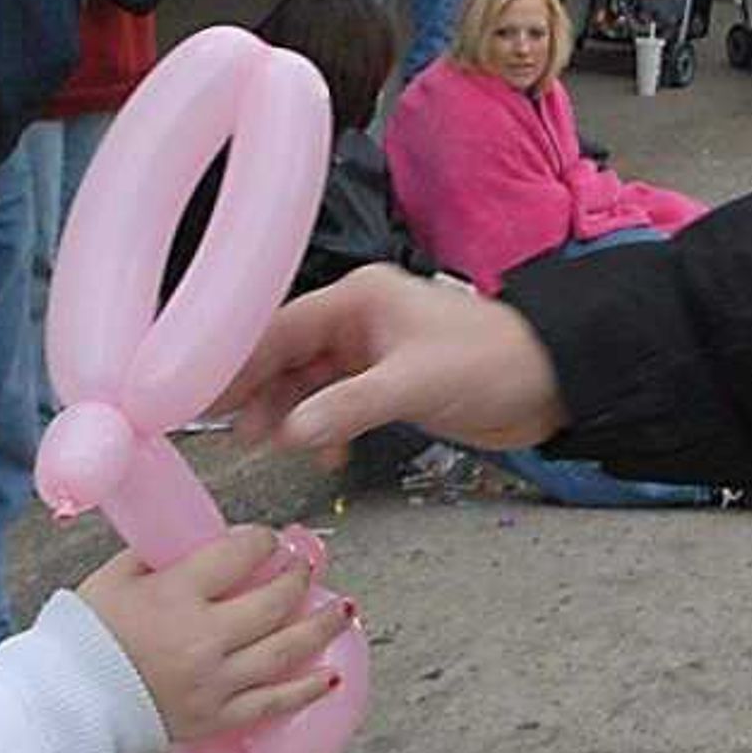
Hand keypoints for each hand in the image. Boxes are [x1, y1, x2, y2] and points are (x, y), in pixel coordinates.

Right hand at [80, 526, 351, 743]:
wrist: (68, 704)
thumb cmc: (84, 639)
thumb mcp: (114, 578)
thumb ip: (159, 556)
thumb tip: (195, 543)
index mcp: (176, 595)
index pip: (240, 553)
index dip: (263, 540)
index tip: (268, 539)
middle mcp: (203, 637)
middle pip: (274, 600)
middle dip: (299, 577)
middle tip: (306, 567)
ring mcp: (215, 681)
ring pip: (286, 650)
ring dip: (321, 627)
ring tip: (341, 611)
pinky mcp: (217, 717)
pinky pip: (274, 703)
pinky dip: (308, 689)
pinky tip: (331, 675)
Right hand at [219, 265, 567, 457]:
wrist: (550, 382)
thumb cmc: (492, 363)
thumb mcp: (413, 385)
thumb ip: (348, 407)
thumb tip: (290, 431)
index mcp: (358, 299)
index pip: (278, 327)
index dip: (236, 360)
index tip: (200, 391)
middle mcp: (356, 319)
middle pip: (284, 354)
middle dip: (257, 391)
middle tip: (228, 430)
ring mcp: (369, 351)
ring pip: (306, 381)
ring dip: (288, 413)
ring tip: (269, 446)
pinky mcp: (384, 382)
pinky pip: (334, 402)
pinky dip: (323, 426)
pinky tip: (325, 453)